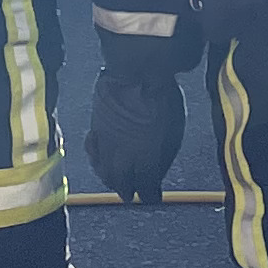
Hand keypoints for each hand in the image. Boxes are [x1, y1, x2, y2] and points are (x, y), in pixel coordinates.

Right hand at [87, 67, 188, 203]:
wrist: (136, 71)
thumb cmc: (162, 95)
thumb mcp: (174, 127)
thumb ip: (164, 150)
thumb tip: (159, 162)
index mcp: (147, 159)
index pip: (146, 189)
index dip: (150, 195)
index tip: (153, 196)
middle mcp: (124, 157)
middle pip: (122, 185)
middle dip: (127, 191)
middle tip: (130, 194)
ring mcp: (108, 143)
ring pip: (105, 171)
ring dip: (110, 178)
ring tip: (114, 180)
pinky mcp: (97, 127)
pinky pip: (93, 150)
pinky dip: (95, 156)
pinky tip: (98, 154)